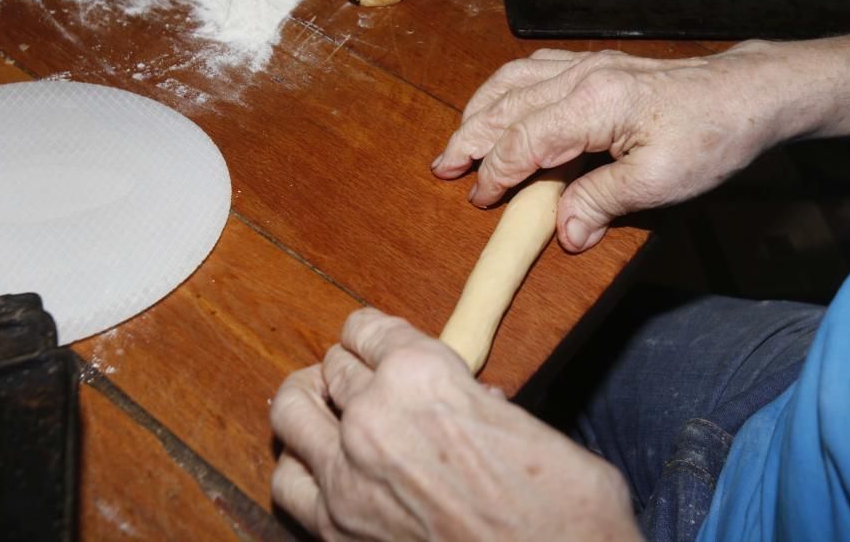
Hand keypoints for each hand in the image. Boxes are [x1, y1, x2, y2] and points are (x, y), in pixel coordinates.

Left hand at [270, 308, 640, 541]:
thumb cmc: (562, 505)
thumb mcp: (528, 425)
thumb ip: (484, 405)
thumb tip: (474, 402)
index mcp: (424, 374)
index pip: (368, 328)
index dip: (372, 333)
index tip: (375, 340)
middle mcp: (374, 414)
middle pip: (333, 367)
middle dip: (349, 367)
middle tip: (359, 378)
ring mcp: (347, 474)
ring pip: (291, 411)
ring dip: (307, 402)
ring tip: (323, 407)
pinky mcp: (335, 530)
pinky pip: (288, 483)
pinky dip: (299, 465)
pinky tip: (318, 465)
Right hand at [432, 44, 820, 251]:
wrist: (747, 94)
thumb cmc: (710, 137)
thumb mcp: (659, 181)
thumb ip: (602, 202)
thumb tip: (562, 232)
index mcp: (592, 104)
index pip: (524, 141)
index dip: (496, 173)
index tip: (479, 200)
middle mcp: (581, 77)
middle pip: (507, 106)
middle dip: (470, 137)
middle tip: (442, 167)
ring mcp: (589, 66)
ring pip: (514, 81)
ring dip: (482, 110)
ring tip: (460, 137)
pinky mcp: (599, 66)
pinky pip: (535, 69)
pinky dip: (507, 89)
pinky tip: (502, 103)